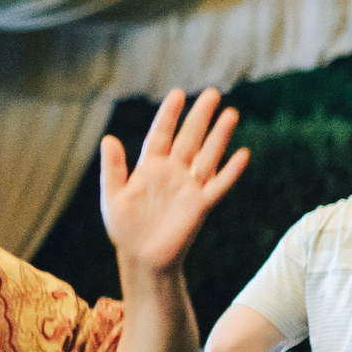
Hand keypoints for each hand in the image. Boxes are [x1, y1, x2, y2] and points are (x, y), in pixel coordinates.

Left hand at [100, 88, 248, 273]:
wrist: (142, 258)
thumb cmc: (125, 229)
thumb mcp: (113, 197)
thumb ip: (113, 168)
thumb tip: (108, 139)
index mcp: (150, 167)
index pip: (162, 134)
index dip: (170, 115)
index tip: (179, 94)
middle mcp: (173, 172)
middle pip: (189, 138)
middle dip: (200, 116)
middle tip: (214, 93)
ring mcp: (188, 187)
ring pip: (207, 155)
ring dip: (219, 136)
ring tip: (231, 113)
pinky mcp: (200, 206)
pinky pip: (218, 185)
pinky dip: (230, 171)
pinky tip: (242, 155)